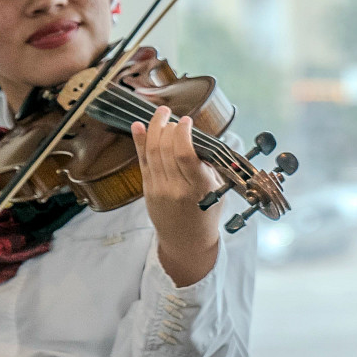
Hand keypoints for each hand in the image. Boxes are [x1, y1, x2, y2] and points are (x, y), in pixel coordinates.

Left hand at [131, 104, 221, 286]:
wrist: (187, 242)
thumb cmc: (206, 214)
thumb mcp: (217, 190)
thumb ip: (208, 165)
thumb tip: (199, 137)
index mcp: (198, 188)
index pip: (185, 154)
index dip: (183, 133)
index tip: (187, 121)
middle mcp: (176, 188)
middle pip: (166, 149)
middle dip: (168, 126)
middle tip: (174, 117)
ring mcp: (159, 189)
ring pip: (152, 152)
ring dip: (155, 128)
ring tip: (161, 114)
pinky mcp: (148, 190)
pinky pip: (142, 161)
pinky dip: (140, 141)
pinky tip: (139, 126)